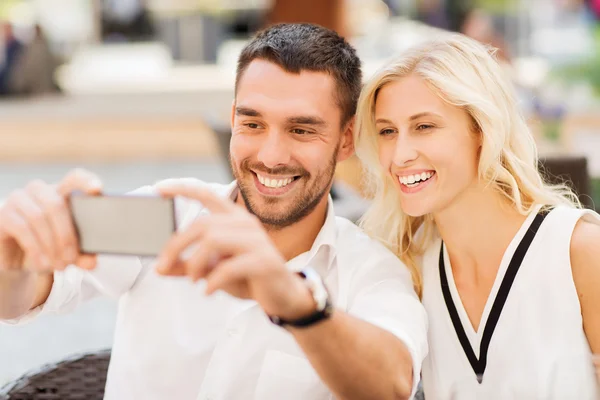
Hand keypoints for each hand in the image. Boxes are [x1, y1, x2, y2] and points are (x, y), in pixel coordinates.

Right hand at [0, 168, 102, 273]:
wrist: (15, 259)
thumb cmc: (47, 247)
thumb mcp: (67, 252)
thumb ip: (82, 254)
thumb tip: (92, 263)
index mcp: (61, 192)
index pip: (75, 178)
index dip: (86, 181)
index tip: (97, 190)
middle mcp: (39, 190)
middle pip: (56, 204)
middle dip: (66, 235)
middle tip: (71, 259)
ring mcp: (18, 199)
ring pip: (39, 217)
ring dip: (51, 245)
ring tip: (59, 265)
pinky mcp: (3, 214)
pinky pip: (22, 228)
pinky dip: (35, 248)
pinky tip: (42, 263)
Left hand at [156, 184, 314, 318]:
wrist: (283, 296)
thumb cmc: (248, 278)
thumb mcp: (213, 271)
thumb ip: (187, 267)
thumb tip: (159, 268)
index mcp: (235, 219)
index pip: (208, 195)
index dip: (183, 188)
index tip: (158, 188)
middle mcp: (246, 224)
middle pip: (202, 224)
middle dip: (176, 245)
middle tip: (163, 266)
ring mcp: (257, 241)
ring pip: (213, 240)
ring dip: (194, 262)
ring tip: (192, 279)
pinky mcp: (264, 261)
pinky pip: (229, 266)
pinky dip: (212, 280)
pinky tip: (208, 291)